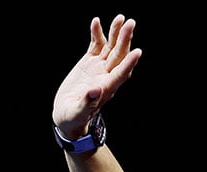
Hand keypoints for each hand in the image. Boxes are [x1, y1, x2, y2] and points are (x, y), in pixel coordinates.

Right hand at [52, 14, 141, 137]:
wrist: (68, 114)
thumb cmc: (73, 117)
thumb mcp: (77, 113)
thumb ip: (86, 103)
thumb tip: (95, 91)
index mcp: (106, 89)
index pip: (121, 74)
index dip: (129, 63)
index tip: (138, 52)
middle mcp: (106, 76)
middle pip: (119, 56)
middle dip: (125, 40)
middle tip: (130, 23)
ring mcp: (99, 67)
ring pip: (110, 48)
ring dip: (115, 33)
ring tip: (121, 18)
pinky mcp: (90, 62)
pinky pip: (96, 45)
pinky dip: (96, 34)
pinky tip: (96, 21)